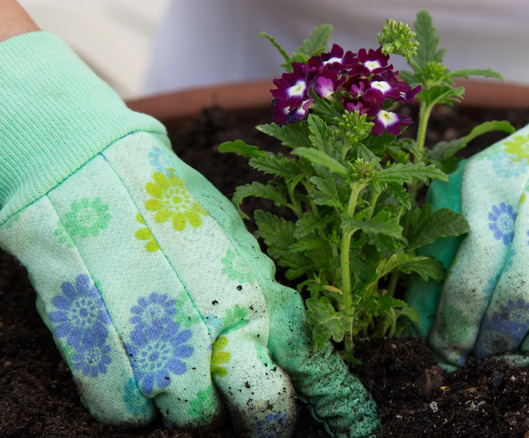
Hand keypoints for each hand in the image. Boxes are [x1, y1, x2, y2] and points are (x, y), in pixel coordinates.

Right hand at [0, 32, 377, 436]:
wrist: (92, 173)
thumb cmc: (175, 207)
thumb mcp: (238, 247)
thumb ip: (266, 301)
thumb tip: (294, 349)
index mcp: (252, 302)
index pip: (281, 391)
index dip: (284, 414)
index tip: (280, 420)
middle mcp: (209, 329)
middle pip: (245, 412)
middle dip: (247, 417)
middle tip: (234, 404)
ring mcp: (150, 342)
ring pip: (185, 418)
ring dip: (187, 406)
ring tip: (182, 373)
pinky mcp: (94, 348)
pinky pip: (122, 410)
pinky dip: (132, 404)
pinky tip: (137, 375)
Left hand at [407, 50, 528, 369]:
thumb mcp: (487, 192)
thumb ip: (450, 243)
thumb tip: (419, 318)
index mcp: (477, 179)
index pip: (447, 263)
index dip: (442, 318)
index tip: (438, 351)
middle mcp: (517, 189)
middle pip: (482, 284)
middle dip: (474, 337)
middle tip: (470, 364)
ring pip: (528, 296)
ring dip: (513, 343)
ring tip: (504, 362)